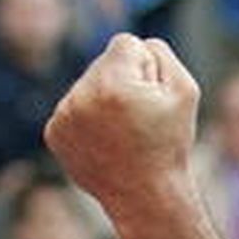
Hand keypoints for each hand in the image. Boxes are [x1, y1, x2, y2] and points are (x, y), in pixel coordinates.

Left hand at [44, 35, 199, 214]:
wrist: (144, 195)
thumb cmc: (169, 142)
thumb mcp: (185, 90)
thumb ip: (160, 52)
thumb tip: (133, 45)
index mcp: (112, 84)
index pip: (125, 43)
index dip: (146, 67)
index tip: (150, 97)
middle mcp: (81, 97)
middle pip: (103, 63)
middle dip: (122, 81)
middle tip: (139, 119)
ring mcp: (63, 116)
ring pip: (87, 85)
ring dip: (104, 100)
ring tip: (122, 131)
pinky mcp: (54, 132)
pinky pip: (73, 107)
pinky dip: (88, 119)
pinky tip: (105, 140)